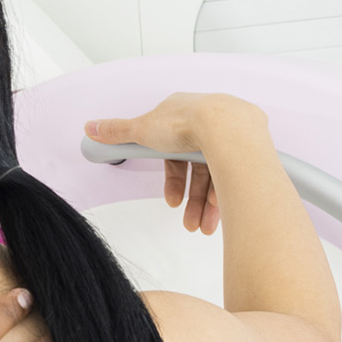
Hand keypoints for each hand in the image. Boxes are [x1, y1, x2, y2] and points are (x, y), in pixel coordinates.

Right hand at [86, 92, 267, 235]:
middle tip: (187, 220)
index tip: (170, 199)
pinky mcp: (249, 148)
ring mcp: (232, 136)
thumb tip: (91, 127)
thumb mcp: (141, 129)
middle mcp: (210, 125)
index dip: (172, 178)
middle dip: (191, 198)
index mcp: (184, 115)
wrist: (228, 128)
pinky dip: (225, 196)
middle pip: (197, 168)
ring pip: (217, 176)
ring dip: (206, 204)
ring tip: (201, 226)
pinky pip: (235, 176)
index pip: (175, 152)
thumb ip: (117, 131)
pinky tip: (218, 211)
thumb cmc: (189, 122)